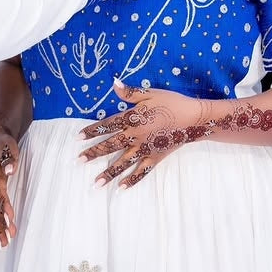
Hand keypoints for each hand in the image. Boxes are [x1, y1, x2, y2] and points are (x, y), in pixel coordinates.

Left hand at [79, 82, 211, 187]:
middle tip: (79, 161)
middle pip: (110, 146)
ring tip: (95, 184)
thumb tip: (114, 83)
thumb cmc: (172, 103)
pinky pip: (141, 171)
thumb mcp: (150, 94)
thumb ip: (130, 92)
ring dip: (109, 173)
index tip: (77, 138)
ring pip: (123, 163)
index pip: (107, 126)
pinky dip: (132, 180)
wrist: (194, 119)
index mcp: (132, 120)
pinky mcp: (155, 158)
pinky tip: (121, 188)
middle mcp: (135, 137)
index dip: (91, 131)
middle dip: (94, 153)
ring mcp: (145, 149)